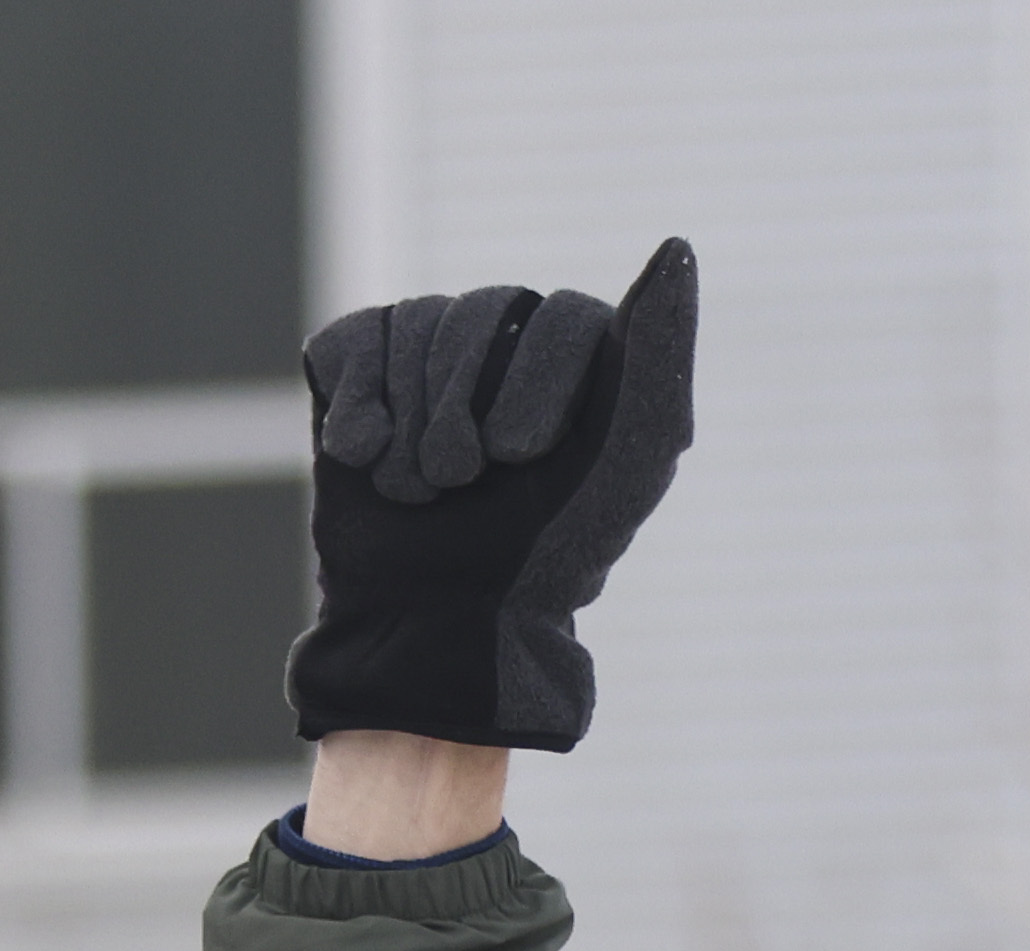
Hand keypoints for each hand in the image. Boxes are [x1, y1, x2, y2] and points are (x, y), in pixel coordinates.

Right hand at [288, 239, 698, 751]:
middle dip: (465, 409)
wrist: (437, 627)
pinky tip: (366, 458)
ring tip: (425, 489)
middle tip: (467, 482)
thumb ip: (661, 361)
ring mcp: (430, 345)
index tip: (524, 459)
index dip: (535, 386)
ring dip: (414, 425)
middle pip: (482, 309)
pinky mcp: (357, 364)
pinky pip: (352, 338)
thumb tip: (677, 245)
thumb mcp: (626, 466)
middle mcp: (510, 334)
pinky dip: (357, 407)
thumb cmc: (547, 556)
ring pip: (416, 323)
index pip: (563, 315)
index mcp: (586, 353)